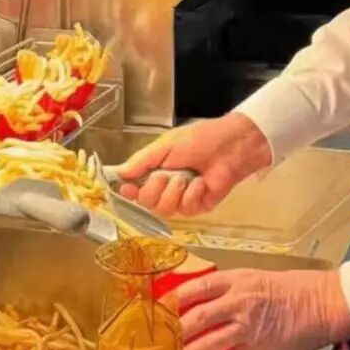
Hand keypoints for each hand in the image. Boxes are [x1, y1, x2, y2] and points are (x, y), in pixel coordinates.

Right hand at [114, 113, 271, 217]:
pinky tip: (201, 183)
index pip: (134, 188)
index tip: (127, 188)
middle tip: (165, 175)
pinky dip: (192, 195)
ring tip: (186, 178)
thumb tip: (119, 173)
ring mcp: (182, 198)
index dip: (129, 191)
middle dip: (154, 190)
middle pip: (146, 203)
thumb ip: (141, 161)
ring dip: (173, 192)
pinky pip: (185, 209)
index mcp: (155, 170)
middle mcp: (166, 186)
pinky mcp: (198, 206)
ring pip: (164, 210)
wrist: (230, 146)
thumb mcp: (165, 146)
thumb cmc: (199, 140)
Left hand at [176, 268, 349, 349]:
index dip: (175, 299)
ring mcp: (246, 325)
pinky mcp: (257, 346)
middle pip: (196, 315)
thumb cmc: (295, 290)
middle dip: (174, 330)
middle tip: (157, 340)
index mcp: (237, 279)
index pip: (197, 287)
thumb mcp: (258, 280)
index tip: (159, 307)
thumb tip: (206, 304)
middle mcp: (238, 300)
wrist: (323, 303)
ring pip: (208, 340)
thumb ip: (232, 293)